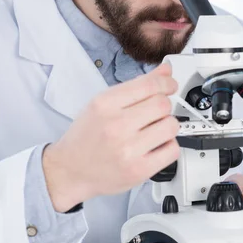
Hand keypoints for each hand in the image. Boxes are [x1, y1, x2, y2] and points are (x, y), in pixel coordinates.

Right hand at [43, 63, 180, 211]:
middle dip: (164, 106)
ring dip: (168, 125)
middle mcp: (116, 126)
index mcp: (105, 104)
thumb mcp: (104, 103)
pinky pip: (172, 150)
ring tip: (154, 130)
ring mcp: (128, 150)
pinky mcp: (139, 170)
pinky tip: (155, 146)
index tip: (170, 86)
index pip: (149, 85)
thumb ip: (137, 86)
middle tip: (156, 113)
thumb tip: (166, 71)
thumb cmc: (86, 137)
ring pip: (171, 126)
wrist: (70, 171)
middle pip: (163, 104)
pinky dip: (169, 146)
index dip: (166, 83)